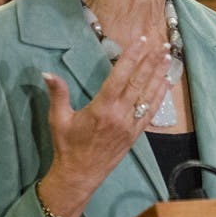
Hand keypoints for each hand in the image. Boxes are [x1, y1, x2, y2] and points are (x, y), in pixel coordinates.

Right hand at [38, 35, 171, 216]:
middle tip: (162, 45)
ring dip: (159, 75)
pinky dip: (160, 96)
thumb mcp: (58, 119)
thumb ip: (58, 94)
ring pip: (149, 95)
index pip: (120, 77)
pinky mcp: (136, 134)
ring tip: (169, 58)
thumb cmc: (67, 146)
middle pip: (139, 83)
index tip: (140, 42)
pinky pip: (151, 111)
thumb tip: (47, 73)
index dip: (132, 58)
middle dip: (151, 62)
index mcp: (102, 108)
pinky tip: (166, 83)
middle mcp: (120, 115)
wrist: (81, 174)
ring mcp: (131, 125)